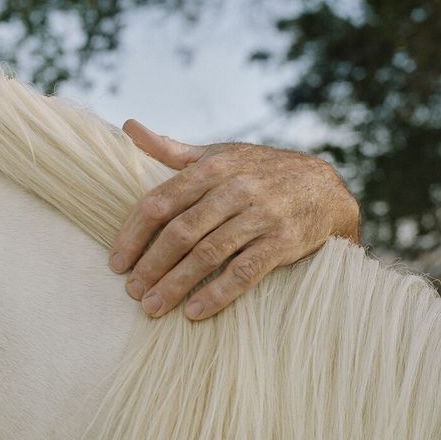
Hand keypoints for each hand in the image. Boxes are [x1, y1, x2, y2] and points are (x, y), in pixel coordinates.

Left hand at [109, 120, 359, 320]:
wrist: (324, 188)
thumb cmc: (260, 172)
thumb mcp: (219, 155)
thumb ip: (172, 150)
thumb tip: (129, 127)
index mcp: (212, 168)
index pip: (160, 203)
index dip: (133, 234)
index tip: (116, 262)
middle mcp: (235, 189)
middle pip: (181, 232)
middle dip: (151, 265)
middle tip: (131, 291)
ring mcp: (261, 215)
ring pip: (208, 254)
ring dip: (176, 284)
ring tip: (153, 307)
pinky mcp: (284, 242)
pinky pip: (245, 272)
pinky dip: (218, 294)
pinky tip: (194, 312)